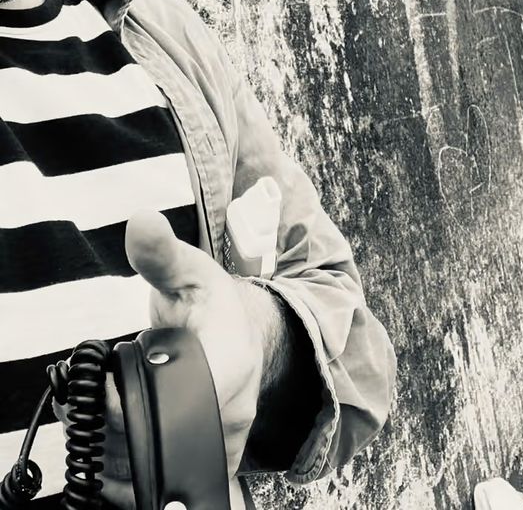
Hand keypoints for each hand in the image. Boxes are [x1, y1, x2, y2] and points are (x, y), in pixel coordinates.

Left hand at [98, 210, 279, 508]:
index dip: (124, 405)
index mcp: (233, 361)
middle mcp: (235, 410)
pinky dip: (134, 474)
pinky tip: (121, 445)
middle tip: (92, 404)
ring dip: (118, 456)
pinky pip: (168, 485)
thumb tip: (141, 223)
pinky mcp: (215, 463)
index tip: (96, 388)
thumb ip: (160, 252)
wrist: (245, 334)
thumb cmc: (213, 302)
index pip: (175, 404)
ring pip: (158, 474)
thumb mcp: (188, 269)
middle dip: (114, 433)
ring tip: (104, 418)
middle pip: (160, 447)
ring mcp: (226, 441)